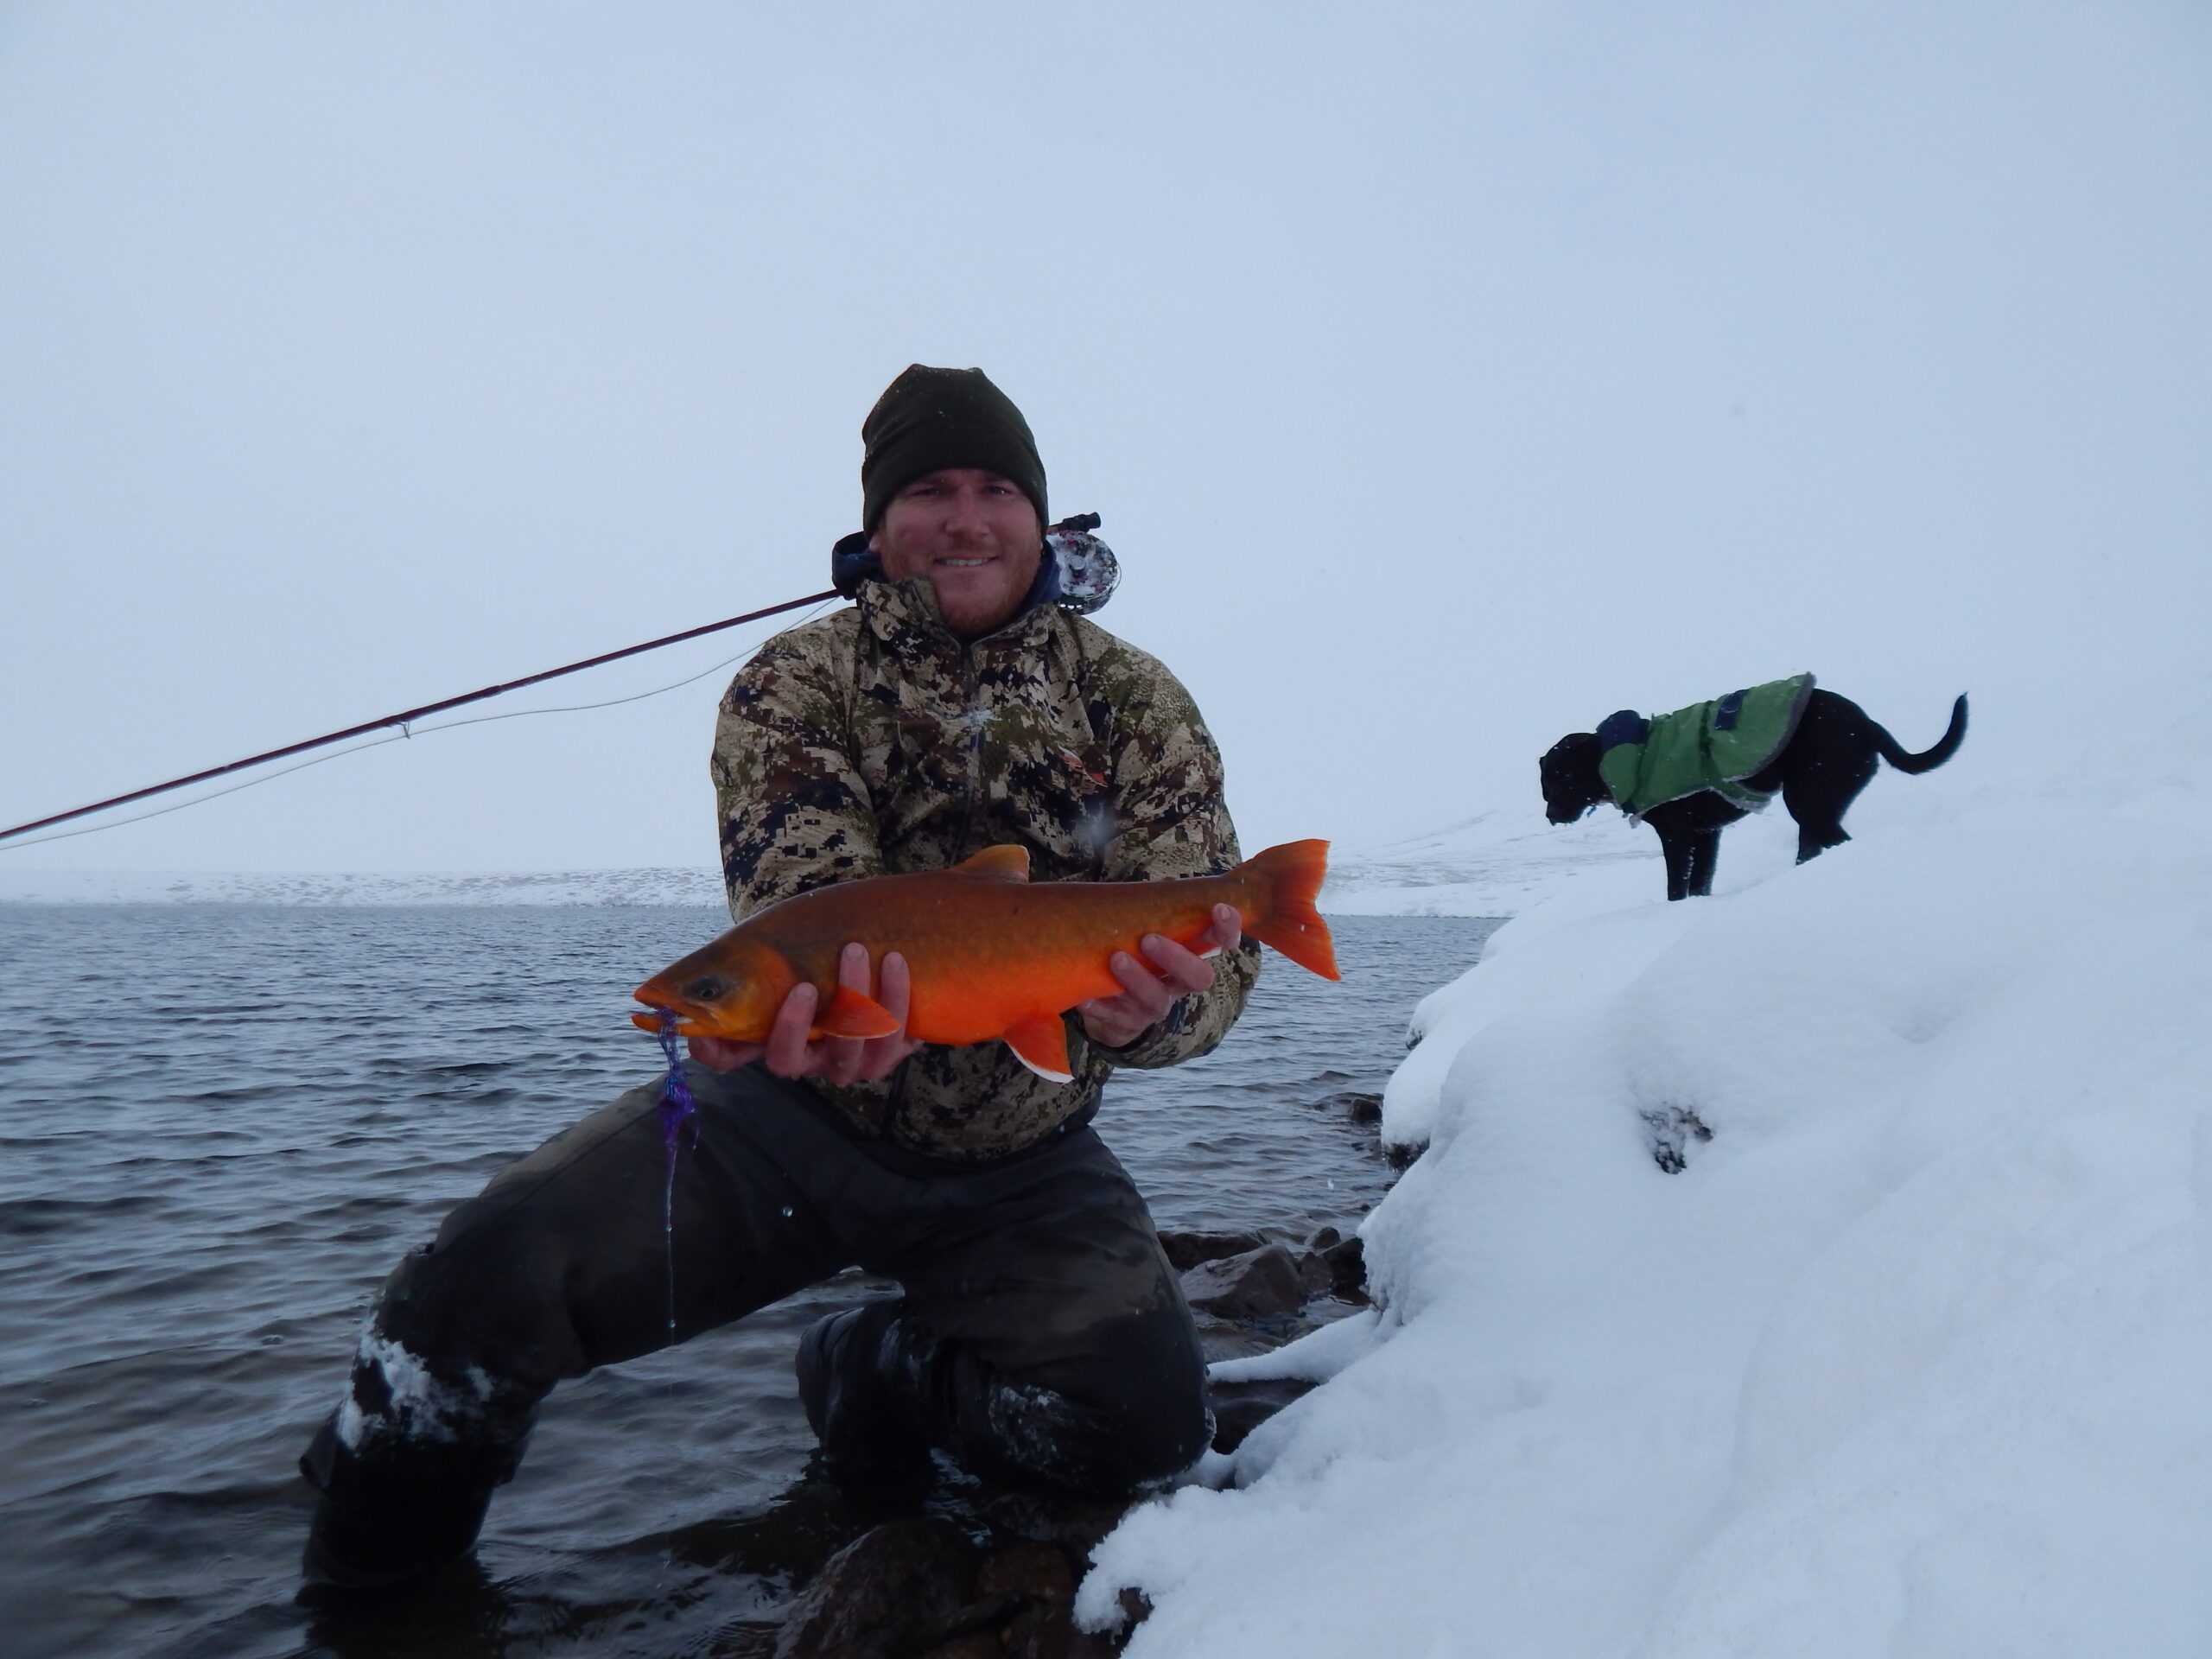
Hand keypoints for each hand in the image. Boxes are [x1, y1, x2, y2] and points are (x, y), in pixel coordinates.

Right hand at [687, 944, 923, 1083]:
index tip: (709, 1025)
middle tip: (797, 983)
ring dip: (855, 997)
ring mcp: (852, 1060)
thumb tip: (671, 994)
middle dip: (798, 1021)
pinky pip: (897, 1036)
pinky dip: (898, 998)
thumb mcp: (768, 962)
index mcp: (770, 1043)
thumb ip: (733, 974)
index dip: (718, 1049)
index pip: (731, 1058)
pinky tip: (895, 963)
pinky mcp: (891, 1050)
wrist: (860, 954)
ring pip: (854, 1046)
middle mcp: (810, 1062)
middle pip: (793, 1058)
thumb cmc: (805, 959)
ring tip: (856, 950)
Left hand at [1077, 903, 1240, 1049]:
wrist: (1113, 1014)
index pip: (1219, 943)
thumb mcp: (1146, 938)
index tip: (1220, 908)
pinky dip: (1100, 1006)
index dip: (1227, 929)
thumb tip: (1153, 885)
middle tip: (1149, 939)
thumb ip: (1153, 916)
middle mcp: (1178, 984)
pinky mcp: (1127, 1024)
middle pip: (1197, 977)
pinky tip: (1086, 998)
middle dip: (1175, 957)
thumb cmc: (1134, 961)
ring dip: (1136, 977)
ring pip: (1155, 997)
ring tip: (1116, 958)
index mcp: (1189, 958)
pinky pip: (1115, 1018)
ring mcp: (1154, 1007)